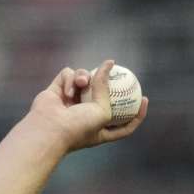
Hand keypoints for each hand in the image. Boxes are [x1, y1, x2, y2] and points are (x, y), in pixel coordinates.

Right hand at [28, 59, 147, 151]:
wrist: (49, 129)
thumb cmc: (78, 127)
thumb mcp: (103, 111)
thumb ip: (106, 89)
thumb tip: (109, 64)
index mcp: (100, 129)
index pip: (124, 122)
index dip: (137, 112)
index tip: (144, 98)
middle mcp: (85, 114)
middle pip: (102, 94)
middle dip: (108, 83)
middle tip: (119, 72)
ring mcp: (70, 101)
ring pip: (85, 78)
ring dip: (84, 78)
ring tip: (82, 83)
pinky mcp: (57, 90)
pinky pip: (68, 75)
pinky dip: (69, 80)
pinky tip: (67, 91)